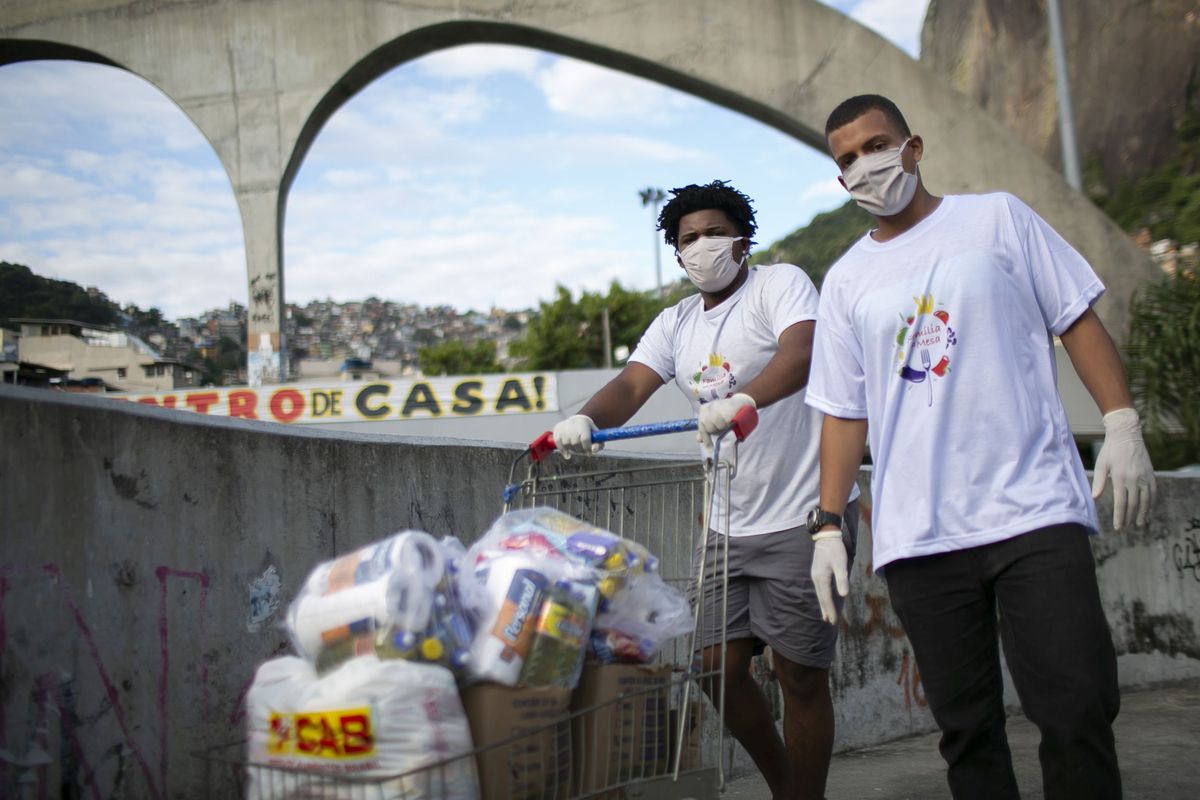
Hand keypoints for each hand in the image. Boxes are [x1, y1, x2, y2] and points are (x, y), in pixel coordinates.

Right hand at [552, 414, 600, 458]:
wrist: (578, 421)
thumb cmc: (589, 431)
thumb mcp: (597, 436)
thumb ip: (598, 444)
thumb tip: (593, 450)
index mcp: (584, 423)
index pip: (585, 438)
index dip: (587, 448)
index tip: (589, 453)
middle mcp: (573, 423)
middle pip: (575, 442)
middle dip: (580, 450)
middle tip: (583, 451)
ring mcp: (564, 426)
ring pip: (566, 444)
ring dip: (572, 449)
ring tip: (576, 448)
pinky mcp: (557, 430)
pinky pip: (558, 443)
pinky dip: (563, 450)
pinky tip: (567, 454)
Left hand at [697, 393, 755, 447]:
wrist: (740, 404)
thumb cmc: (725, 413)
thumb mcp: (713, 421)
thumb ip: (705, 430)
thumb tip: (699, 439)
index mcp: (703, 410)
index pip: (702, 428)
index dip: (706, 439)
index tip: (710, 448)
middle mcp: (709, 407)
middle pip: (710, 427)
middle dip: (717, 430)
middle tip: (723, 428)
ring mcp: (719, 405)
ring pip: (719, 424)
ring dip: (724, 427)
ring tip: (729, 424)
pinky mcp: (729, 406)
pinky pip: (728, 420)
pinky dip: (731, 423)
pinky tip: (733, 422)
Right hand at [811, 533, 847, 624]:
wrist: (826, 536)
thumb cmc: (835, 549)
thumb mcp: (841, 564)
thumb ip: (842, 579)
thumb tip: (843, 595)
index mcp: (821, 578)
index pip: (826, 598)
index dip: (830, 610)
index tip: (833, 621)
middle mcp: (816, 578)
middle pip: (821, 598)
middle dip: (826, 610)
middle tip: (830, 622)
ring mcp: (815, 575)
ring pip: (820, 593)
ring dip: (823, 604)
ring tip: (826, 614)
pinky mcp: (817, 572)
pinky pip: (820, 588)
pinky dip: (822, 596)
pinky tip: (824, 598)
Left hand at [1091, 407, 1154, 529]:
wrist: (1126, 435)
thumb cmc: (1110, 450)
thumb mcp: (1101, 464)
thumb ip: (1099, 482)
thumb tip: (1094, 498)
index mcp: (1120, 478)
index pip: (1121, 503)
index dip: (1120, 517)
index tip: (1118, 527)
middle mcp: (1134, 479)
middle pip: (1133, 504)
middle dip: (1129, 518)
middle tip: (1125, 529)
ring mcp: (1145, 476)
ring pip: (1146, 500)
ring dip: (1142, 514)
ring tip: (1139, 525)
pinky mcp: (1151, 474)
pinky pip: (1153, 492)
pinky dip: (1151, 503)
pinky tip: (1148, 510)